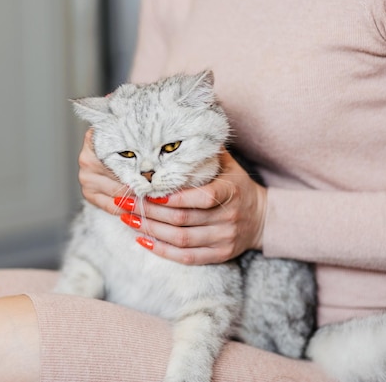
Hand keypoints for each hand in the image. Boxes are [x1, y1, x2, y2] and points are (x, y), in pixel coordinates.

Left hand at [78, 129, 267, 264]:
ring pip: (181, 239)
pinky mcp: (219, 255)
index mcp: (231, 191)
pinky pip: (186, 257)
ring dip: (150, 230)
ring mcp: (224, 239)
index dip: (173, 197)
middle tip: (124, 202)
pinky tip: (143, 239)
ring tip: (128, 218)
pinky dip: (162, 250)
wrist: (261, 219)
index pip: (202, 197)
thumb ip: (205, 152)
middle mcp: (229, 218)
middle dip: (149, 211)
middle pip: (183, 219)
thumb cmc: (236, 186)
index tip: (149, 190)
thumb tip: (178, 129)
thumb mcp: (228, 165)